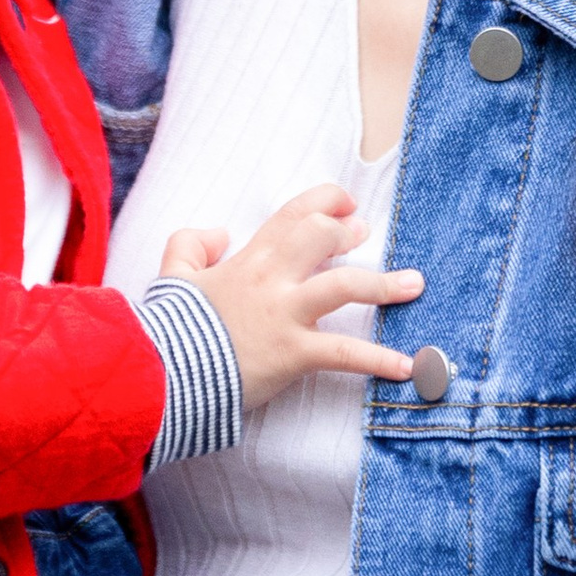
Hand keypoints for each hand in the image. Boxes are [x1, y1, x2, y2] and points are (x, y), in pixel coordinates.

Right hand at [160, 181, 423, 410]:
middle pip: (322, 236)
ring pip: (345, 286)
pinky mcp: (293, 354)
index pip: (294, 214)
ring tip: (414, 284)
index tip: (345, 205)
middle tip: (367, 235)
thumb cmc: (169, 329)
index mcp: (249, 259)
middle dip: (350, 232)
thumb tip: (219, 233)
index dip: (326, 202)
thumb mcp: (172, 277)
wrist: (161, 374)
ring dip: (385, 285)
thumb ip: (189, 245)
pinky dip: (378, 359)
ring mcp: (286, 315)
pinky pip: (345, 354)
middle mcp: (272, 279)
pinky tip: (406, 365)